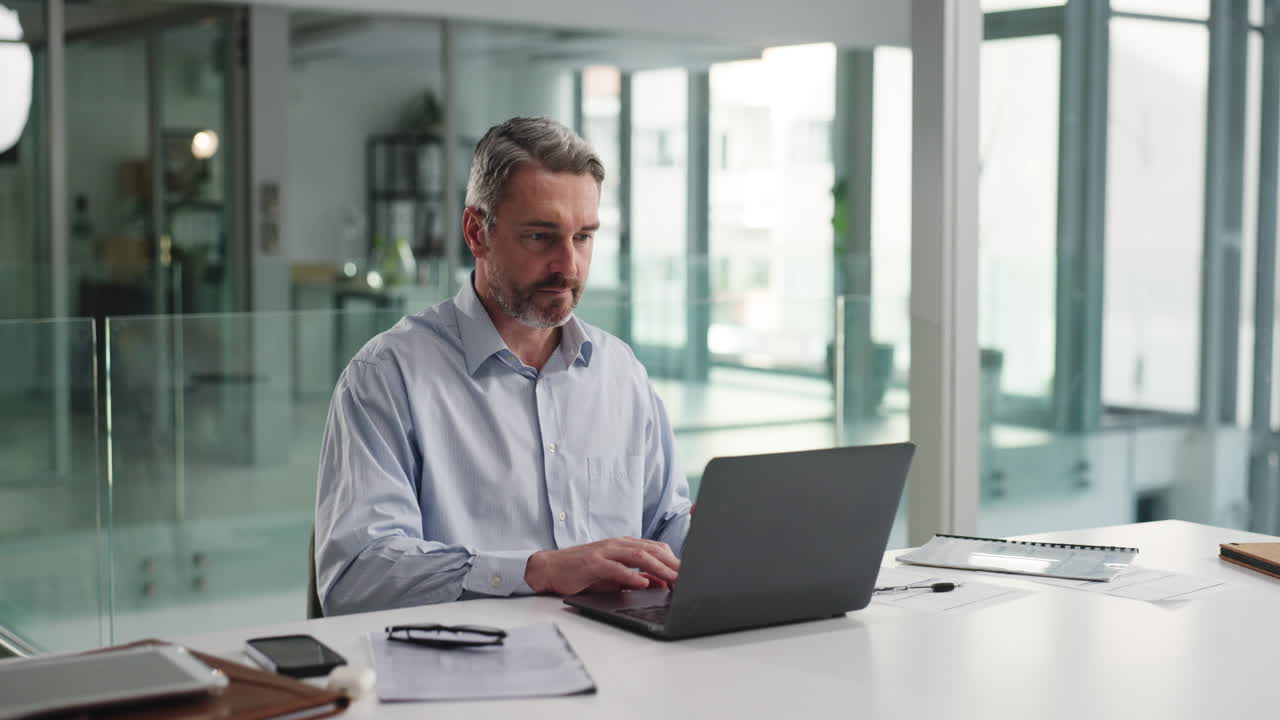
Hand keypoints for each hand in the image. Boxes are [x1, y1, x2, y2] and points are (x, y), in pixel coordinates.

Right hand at [524, 537, 679, 594]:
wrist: (551, 568)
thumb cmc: (583, 572)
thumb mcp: (614, 576)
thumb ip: (635, 577)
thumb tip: (659, 583)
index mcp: (624, 545)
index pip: (655, 548)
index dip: (674, 560)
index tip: (690, 573)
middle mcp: (617, 545)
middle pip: (652, 550)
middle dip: (673, 564)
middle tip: (690, 577)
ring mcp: (605, 552)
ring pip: (638, 556)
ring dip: (659, 568)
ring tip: (674, 579)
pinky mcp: (592, 563)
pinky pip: (615, 568)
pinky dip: (631, 575)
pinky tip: (643, 583)